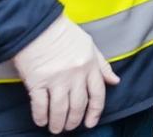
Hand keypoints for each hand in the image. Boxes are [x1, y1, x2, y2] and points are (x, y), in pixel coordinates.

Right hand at [12, 14, 119, 133]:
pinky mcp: (37, 81)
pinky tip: (41, 121)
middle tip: (69, 127)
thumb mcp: (90, 46)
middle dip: (75, 120)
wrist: (38, 26)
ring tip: (55, 129)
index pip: (98, 94)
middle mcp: (76, 75)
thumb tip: (115, 81)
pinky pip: (40, 105)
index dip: (95, 112)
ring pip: (61, 109)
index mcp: (90, 66)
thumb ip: (102, 66)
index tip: (90, 123)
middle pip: (79, 105)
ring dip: (58, 123)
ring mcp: (56, 79)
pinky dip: (41, 116)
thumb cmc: (64, 34)